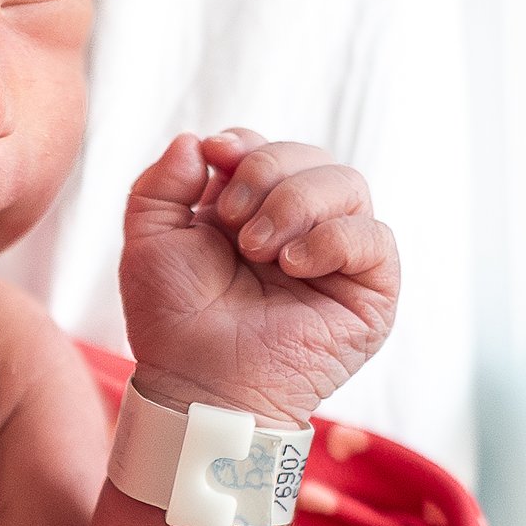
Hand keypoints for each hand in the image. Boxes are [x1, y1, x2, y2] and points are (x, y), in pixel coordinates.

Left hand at [118, 130, 398, 428]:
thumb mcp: (149, 241)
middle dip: (265, 172)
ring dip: (295, 203)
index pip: (267, 146)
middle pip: (311, 155)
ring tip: (258, 249)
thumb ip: (161, 183)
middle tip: (232, 222)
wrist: (198, 385)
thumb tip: (196, 139)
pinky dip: (332, 238)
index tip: (216, 159)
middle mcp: (301, 227)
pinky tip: (292, 265)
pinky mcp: (370, 292)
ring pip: (348, 184)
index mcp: (252, 210)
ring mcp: (338, 257)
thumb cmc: (173, 322)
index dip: (245, 145)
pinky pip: (375, 236)